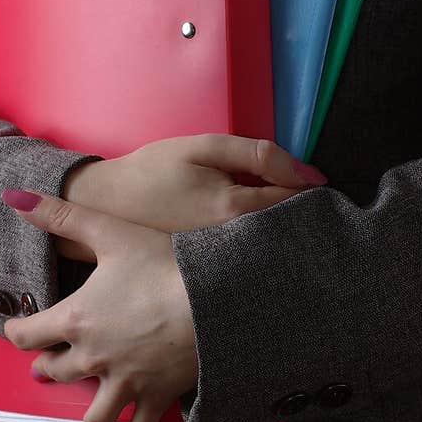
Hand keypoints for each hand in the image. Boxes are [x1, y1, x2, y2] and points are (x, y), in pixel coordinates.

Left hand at [1, 189, 198, 421]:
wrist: (215, 301)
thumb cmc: (164, 265)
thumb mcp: (111, 233)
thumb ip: (61, 216)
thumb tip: (14, 197)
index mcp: (76, 319)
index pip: (28, 334)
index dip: (18, 331)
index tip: (18, 329)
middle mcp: (94, 357)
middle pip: (57, 371)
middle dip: (49, 369)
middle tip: (46, 370)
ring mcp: (125, 381)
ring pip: (95, 416)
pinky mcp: (157, 395)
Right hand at [56, 134, 327, 262]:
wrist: (102, 205)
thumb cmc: (151, 171)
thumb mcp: (202, 147)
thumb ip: (256, 154)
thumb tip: (309, 174)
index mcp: (233, 209)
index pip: (296, 202)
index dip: (312, 190)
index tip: (318, 184)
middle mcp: (230, 244)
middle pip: (288, 233)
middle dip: (304, 219)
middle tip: (307, 206)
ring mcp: (218, 264)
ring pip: (270, 251)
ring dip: (283, 236)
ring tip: (282, 221)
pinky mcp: (207, 274)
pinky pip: (248, 262)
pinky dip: (258, 250)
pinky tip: (252, 240)